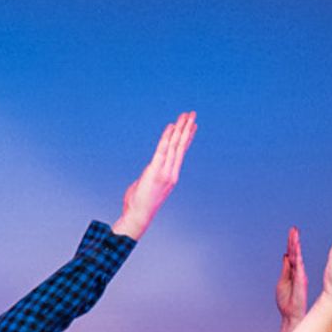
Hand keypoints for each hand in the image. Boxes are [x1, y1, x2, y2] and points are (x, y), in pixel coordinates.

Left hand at [113, 111, 196, 240]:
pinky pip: (162, 150)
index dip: (187, 138)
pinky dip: (167, 138)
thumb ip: (150, 176)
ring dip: (181, 129)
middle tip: (192, 114)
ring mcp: (165, 172)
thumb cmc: (139, 204)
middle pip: (181, 146)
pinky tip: (171, 127)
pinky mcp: (155, 171)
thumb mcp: (147, 186)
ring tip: (186, 116)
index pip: (180, 153)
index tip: (192, 126)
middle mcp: (171, 172)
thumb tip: (148, 173)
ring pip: (175, 146)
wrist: (138, 216)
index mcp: (171, 175)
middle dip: (187, 128)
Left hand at [273, 228, 305, 325]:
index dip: (291, 244)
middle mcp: (297, 272)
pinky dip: (297, 258)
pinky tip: (297, 250)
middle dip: (294, 240)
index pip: (291, 255)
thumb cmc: (286, 302)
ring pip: (298, 257)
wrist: (291, 315)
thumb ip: (285, 269)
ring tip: (295, 235)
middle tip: (294, 229)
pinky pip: (299, 267)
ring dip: (296, 246)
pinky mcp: (301, 280)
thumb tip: (286, 256)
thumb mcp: (282, 282)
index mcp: (292, 272)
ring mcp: (300, 275)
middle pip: (295, 253)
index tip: (292, 232)